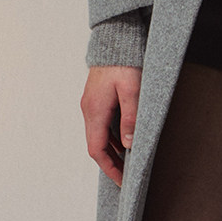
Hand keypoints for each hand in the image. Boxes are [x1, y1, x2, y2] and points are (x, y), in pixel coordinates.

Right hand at [81, 64, 141, 185]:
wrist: (115, 39)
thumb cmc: (124, 62)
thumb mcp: (132, 90)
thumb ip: (130, 117)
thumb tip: (129, 144)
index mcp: (95, 111)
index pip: (97, 150)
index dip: (109, 168)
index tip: (121, 181)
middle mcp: (89, 110)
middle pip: (96, 145)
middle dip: (111, 163)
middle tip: (128, 176)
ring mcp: (91, 104)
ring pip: (99, 135)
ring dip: (113, 150)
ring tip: (129, 162)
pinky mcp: (96, 99)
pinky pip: (102, 124)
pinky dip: (112, 137)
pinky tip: (126, 141)